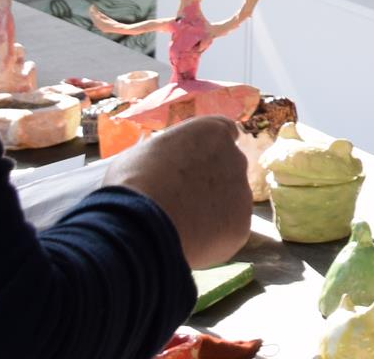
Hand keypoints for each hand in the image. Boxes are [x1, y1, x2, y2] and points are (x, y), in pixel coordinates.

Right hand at [105, 115, 250, 266]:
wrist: (140, 225)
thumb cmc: (132, 184)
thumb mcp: (142, 155)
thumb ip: (165, 156)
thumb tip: (161, 165)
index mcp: (213, 132)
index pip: (225, 133)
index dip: (210, 151)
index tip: (197, 165)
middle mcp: (235, 157)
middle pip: (229, 169)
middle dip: (210, 184)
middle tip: (182, 203)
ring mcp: (242, 191)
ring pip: (230, 203)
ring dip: (212, 212)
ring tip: (178, 226)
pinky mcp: (242, 224)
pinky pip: (228, 231)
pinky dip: (212, 238)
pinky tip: (187, 241)